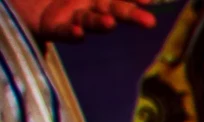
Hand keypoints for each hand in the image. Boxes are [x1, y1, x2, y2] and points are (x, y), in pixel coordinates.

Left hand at [11, 0, 155, 39]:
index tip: (148, 1)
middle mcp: (88, 5)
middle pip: (113, 10)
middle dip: (131, 15)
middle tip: (148, 21)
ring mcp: (71, 17)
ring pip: (91, 21)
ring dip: (101, 23)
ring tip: (110, 23)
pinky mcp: (51, 27)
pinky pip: (63, 32)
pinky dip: (71, 34)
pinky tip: (79, 33)